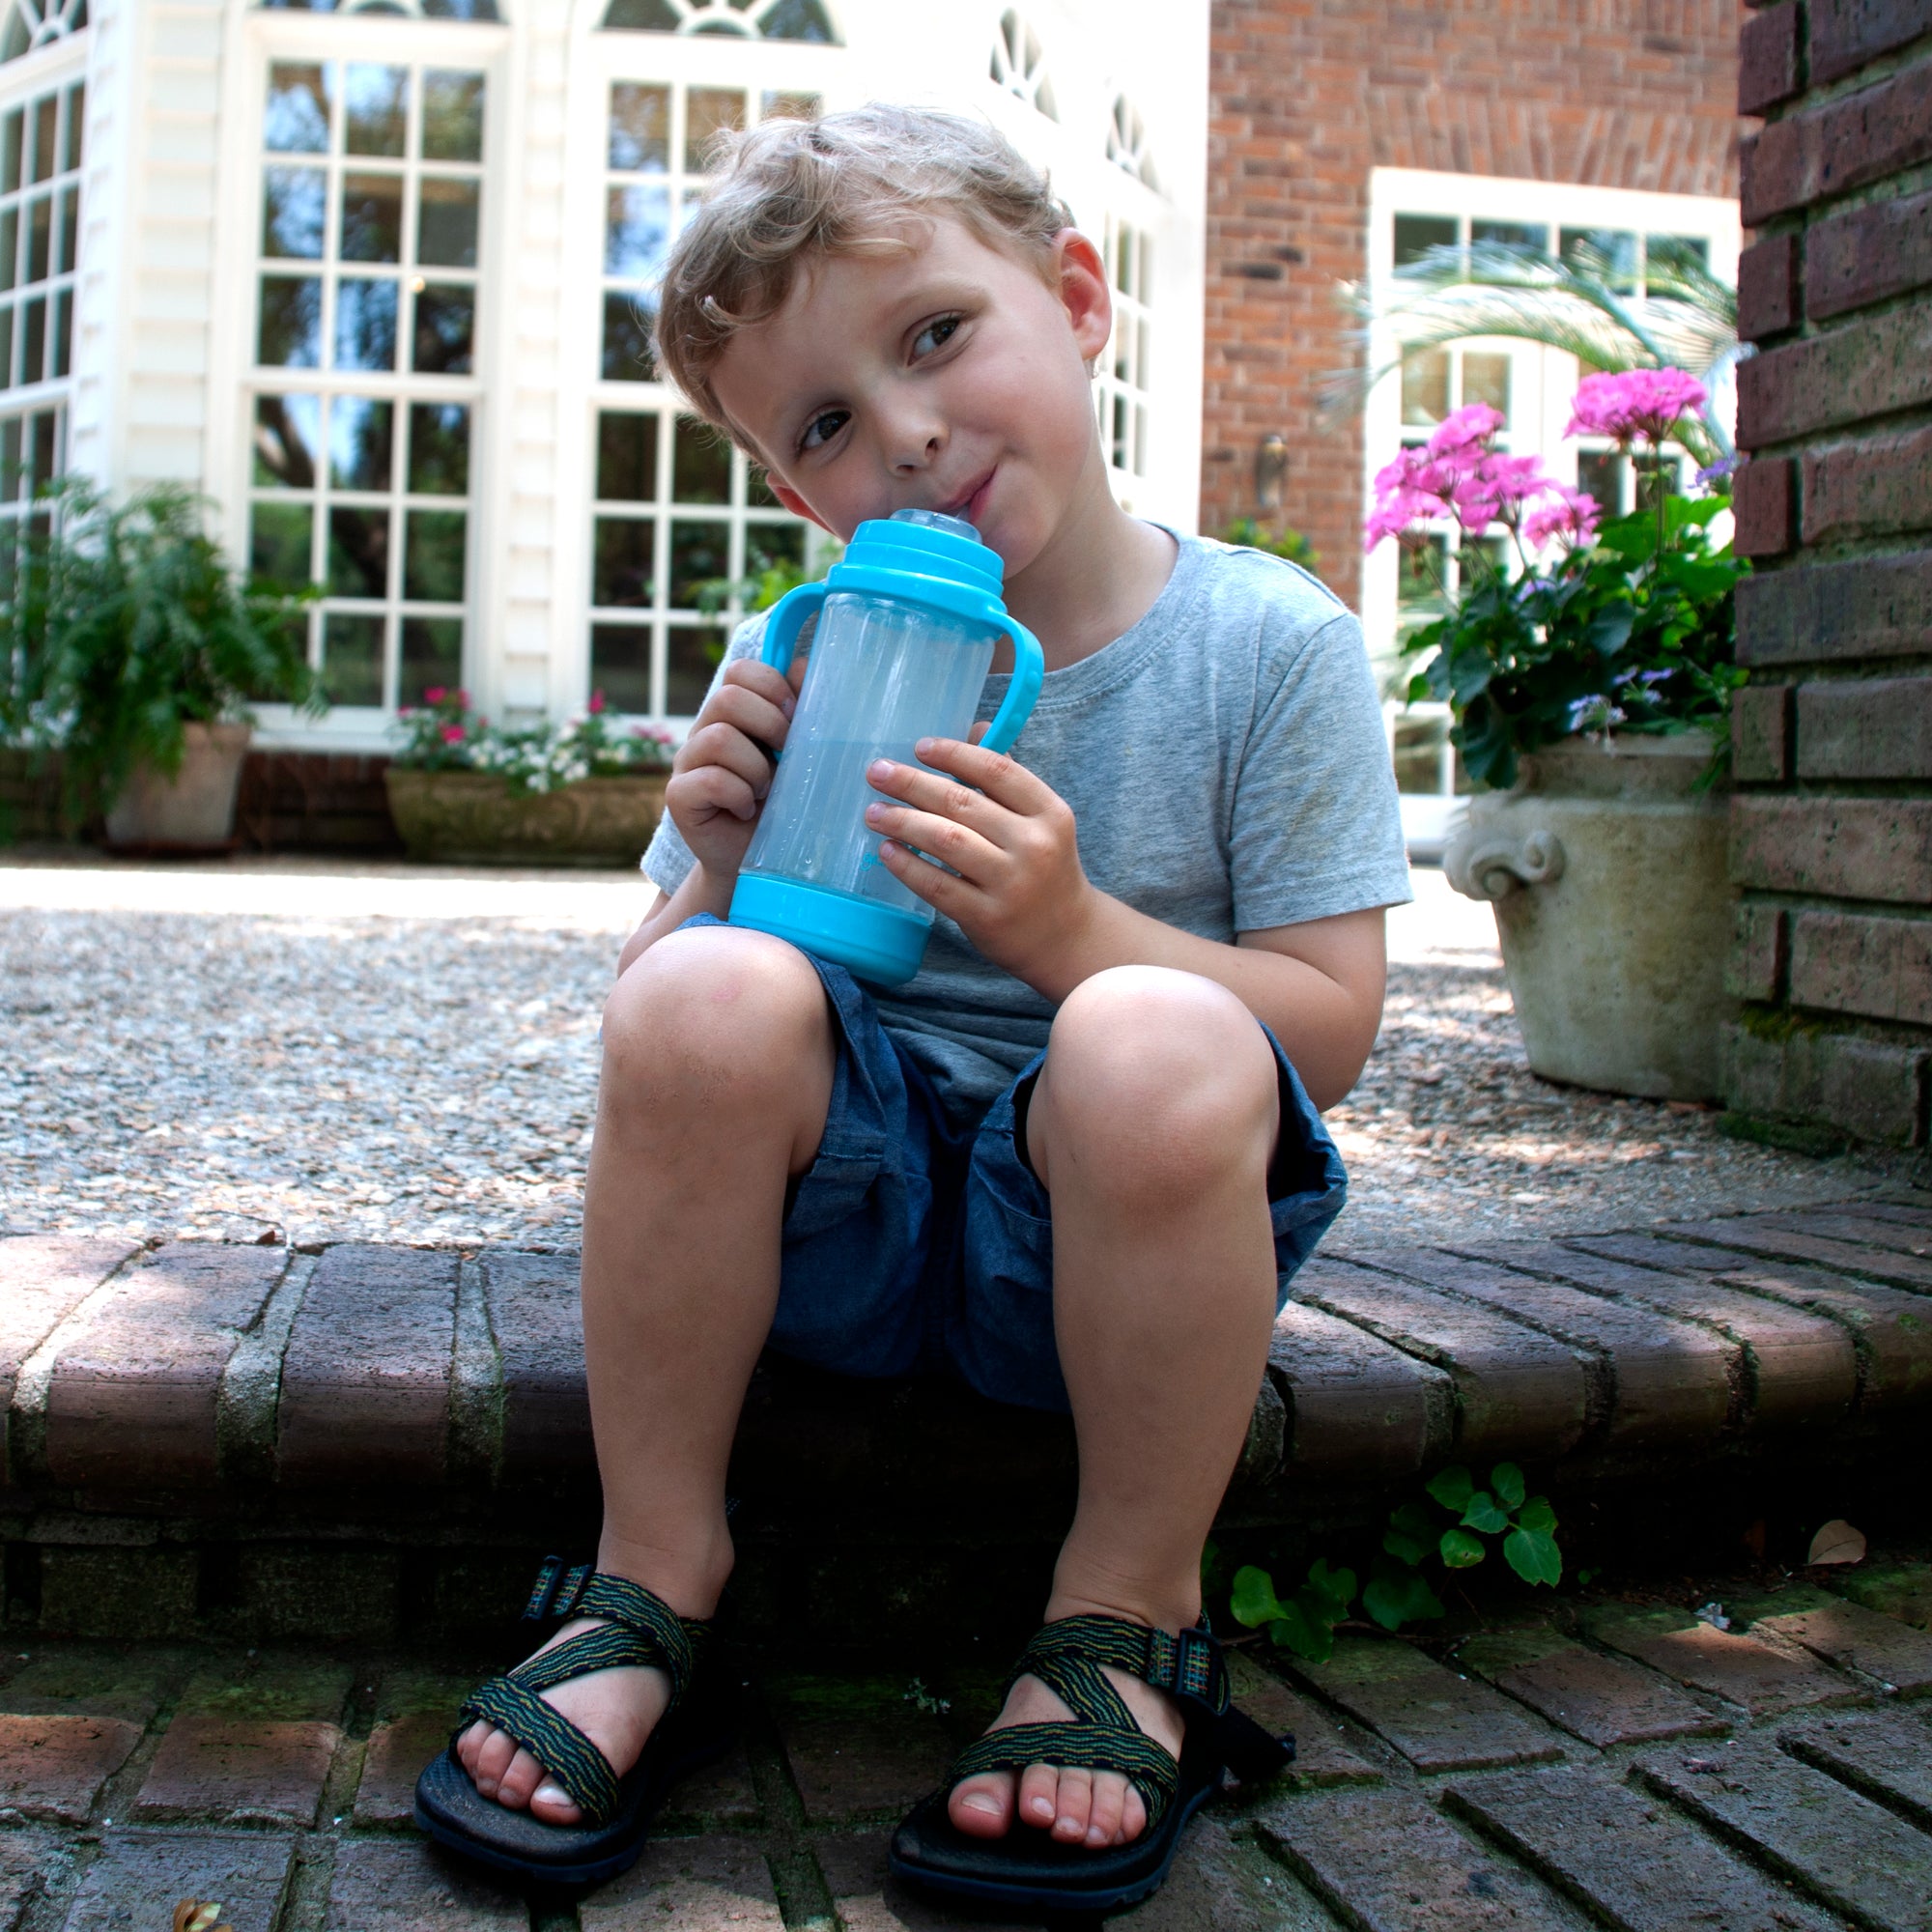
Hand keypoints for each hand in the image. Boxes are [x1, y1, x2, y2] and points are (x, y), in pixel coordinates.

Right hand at [665, 656, 803, 878]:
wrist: (753, 860)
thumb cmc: (779, 805)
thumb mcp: (797, 757)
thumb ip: (798, 711)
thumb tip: (803, 665)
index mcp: (731, 715)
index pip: (740, 672)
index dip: (772, 687)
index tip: (795, 718)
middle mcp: (703, 731)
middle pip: (728, 697)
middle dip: (770, 726)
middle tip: (785, 758)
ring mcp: (686, 762)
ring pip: (718, 738)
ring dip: (755, 768)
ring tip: (765, 791)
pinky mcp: (678, 796)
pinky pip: (708, 780)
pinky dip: (737, 795)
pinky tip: (744, 810)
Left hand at [864, 737, 1095, 990]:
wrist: (1065, 936)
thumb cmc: (1045, 868)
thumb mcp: (1042, 821)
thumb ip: (1008, 778)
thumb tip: (975, 728)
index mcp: (1049, 812)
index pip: (997, 771)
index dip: (954, 755)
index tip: (920, 747)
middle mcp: (1033, 845)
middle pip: (962, 803)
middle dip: (913, 784)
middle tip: (878, 773)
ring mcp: (1010, 883)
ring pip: (946, 840)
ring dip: (903, 822)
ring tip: (874, 812)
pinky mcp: (987, 917)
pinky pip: (937, 885)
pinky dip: (907, 865)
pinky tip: (888, 850)